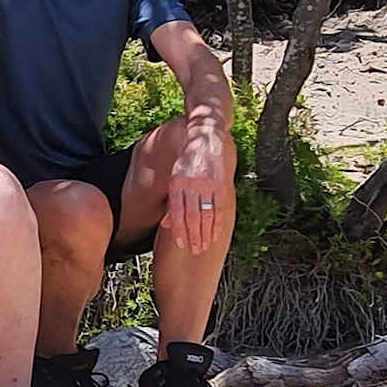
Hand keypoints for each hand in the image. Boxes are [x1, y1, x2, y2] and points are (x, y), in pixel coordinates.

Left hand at [160, 127, 233, 254]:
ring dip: (206, 233)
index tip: (181, 245)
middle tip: (195, 250)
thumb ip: (171, 201)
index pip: (176, 212)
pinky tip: (216, 233)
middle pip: (192, 216)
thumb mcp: (174, 178)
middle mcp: (191, 184)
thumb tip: (165, 224)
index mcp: (176, 183)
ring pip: (206, 214)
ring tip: (205, 246)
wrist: (205, 136)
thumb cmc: (187, 162)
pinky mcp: (221, 182)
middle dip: (193, 236)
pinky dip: (218, 222)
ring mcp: (207, 183)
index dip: (178, 230)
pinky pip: (219, 206)